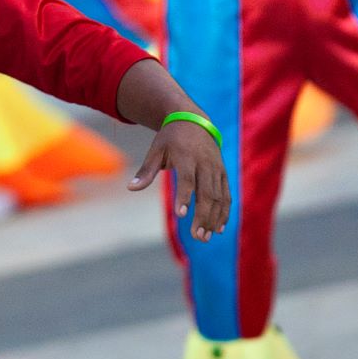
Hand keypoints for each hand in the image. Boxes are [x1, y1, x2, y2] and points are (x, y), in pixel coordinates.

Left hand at [129, 119, 229, 241]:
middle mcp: (205, 163)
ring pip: (219, 197)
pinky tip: (218, 228)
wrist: (194, 121)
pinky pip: (226, 195)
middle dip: (202, 216)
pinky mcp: (223, 173)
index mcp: (186, 156)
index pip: (187, 179)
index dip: (185, 197)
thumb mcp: (156, 150)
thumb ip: (146, 171)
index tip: (181, 215)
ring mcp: (217, 169)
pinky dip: (224, 212)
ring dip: (213, 219)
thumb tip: (131, 188)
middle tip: (196, 236)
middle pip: (206, 193)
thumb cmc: (170, 138)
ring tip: (205, 237)